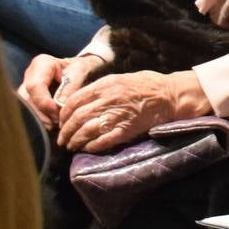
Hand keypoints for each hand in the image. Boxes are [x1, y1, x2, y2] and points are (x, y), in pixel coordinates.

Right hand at [17, 52, 101, 127]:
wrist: (80, 70)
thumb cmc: (81, 68)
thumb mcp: (81, 71)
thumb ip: (71, 86)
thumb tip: (59, 104)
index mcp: (41, 64)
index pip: (34, 86)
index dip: (44, 102)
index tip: (58, 113)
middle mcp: (30, 76)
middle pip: (27, 99)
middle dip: (41, 114)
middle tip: (58, 123)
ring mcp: (27, 88)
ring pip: (26, 108)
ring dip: (41, 120)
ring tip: (57, 126)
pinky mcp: (30, 99)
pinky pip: (31, 113)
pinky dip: (42, 121)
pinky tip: (53, 127)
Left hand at [56, 68, 208, 151]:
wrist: (168, 95)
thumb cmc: (145, 84)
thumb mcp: (119, 79)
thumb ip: (99, 89)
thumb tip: (79, 102)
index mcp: (105, 85)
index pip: (74, 100)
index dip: (63, 114)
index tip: (60, 121)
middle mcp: (108, 100)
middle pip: (77, 117)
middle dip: (66, 131)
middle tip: (62, 139)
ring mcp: (117, 115)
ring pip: (87, 130)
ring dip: (75, 140)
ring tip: (71, 146)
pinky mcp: (126, 130)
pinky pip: (103, 141)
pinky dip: (92, 146)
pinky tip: (87, 149)